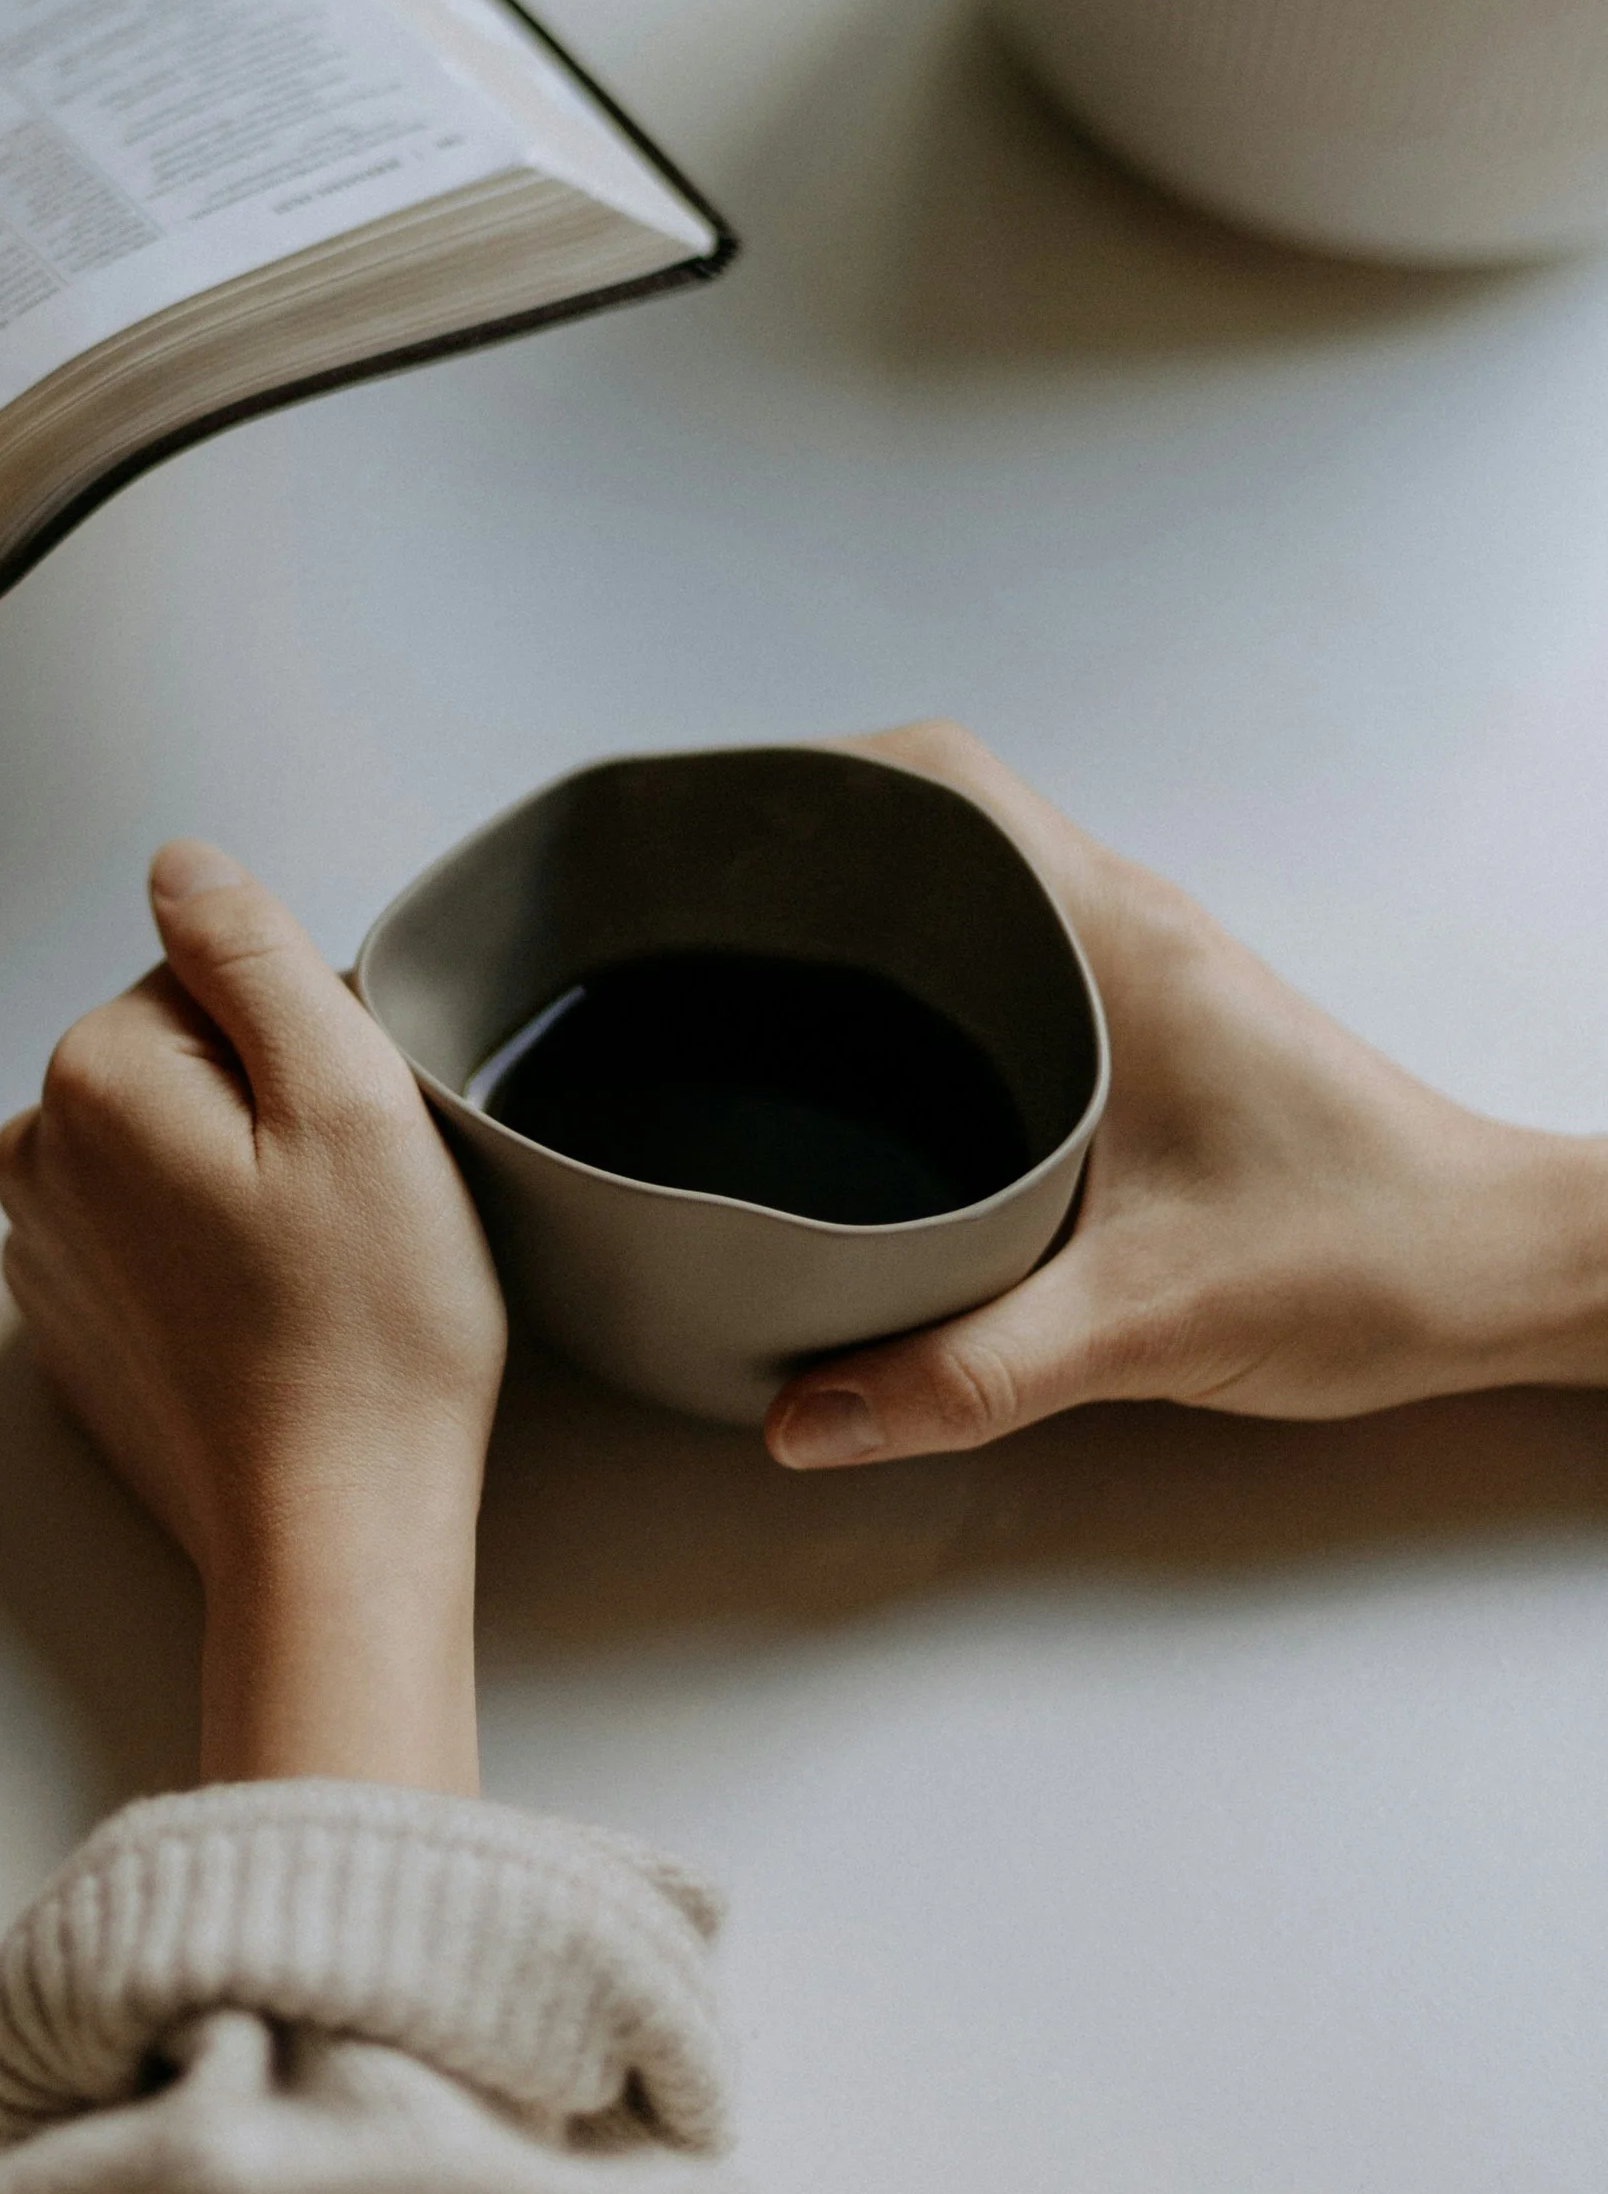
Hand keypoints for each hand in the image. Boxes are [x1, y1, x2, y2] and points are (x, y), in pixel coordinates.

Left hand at [0, 843, 508, 1790]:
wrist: (335, 1530)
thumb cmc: (367, 1328)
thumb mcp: (347, 1092)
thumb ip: (252, 950)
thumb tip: (180, 864)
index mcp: (93, 1076)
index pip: (215, 977)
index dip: (310, 1042)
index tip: (350, 1135)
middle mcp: (37, 1158)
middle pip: (184, 1059)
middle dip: (268, 1108)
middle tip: (346, 1208)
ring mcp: (45, 1255)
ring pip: (170, 1149)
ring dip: (241, 1184)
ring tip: (314, 1272)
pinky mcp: (77, 1333)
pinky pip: (153, 1240)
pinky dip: (213, 1261)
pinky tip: (277, 1321)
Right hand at [767, 722, 1607, 1469]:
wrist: (1503, 1274)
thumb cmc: (1372, 1256)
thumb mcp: (1150, 1323)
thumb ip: (971, 1371)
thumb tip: (807, 1415)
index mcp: (1113, 940)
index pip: (941, 778)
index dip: (816, 778)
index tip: (713, 825)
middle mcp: (1124, 930)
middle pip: (932, 820)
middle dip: (806, 848)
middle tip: (689, 914)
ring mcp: (1141, 975)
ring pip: (972, 893)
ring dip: (868, 914)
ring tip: (745, 981)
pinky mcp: (1153, 1033)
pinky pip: (1011, 962)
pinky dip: (930, 982)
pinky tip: (872, 1074)